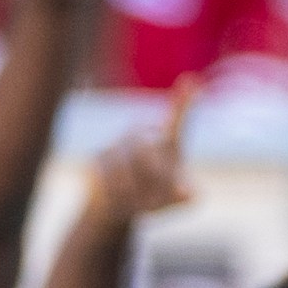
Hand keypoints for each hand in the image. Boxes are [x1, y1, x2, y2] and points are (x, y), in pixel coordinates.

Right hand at [84, 81, 194, 227]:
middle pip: (146, 150)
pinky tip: (119, 202)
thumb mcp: (173, 200)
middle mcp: (142, 135)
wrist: (116, 207)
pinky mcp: (96, 159)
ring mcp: (117, 144)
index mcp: (167, 142)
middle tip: (158, 200)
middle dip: (153, 178)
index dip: (184, 103)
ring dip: (133, 194)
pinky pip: (106, 179)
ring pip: (123, 169)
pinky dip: (116, 197)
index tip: (191, 80)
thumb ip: (185, 196)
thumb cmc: (152, 197)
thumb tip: (191, 193)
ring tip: (138, 206)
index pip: (177, 120)